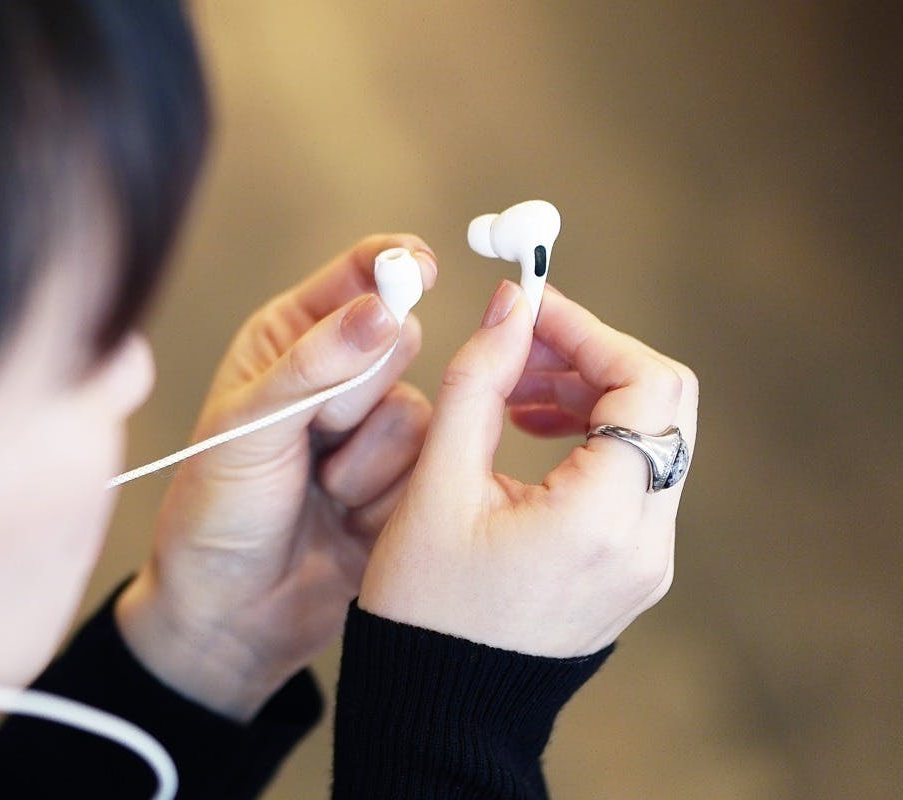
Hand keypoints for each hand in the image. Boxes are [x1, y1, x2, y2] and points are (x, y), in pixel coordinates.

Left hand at [117, 236, 436, 719]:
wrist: (234, 615)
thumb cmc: (216, 513)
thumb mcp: (246, 429)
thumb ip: (315, 367)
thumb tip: (384, 308)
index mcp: (288, 340)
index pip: (357, 276)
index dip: (392, 264)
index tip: (420, 268)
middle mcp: (336, 375)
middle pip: (402, 337)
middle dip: (361, 391)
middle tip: (315, 433)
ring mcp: (374, 430)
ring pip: (422, 408)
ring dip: (369, 458)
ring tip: (320, 490)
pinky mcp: (404, 482)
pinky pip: (434, 464)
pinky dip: (388, 494)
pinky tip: (346, 519)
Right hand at [359, 280, 698, 656]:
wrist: (441, 705)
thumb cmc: (425, 607)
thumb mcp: (436, 484)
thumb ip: (478, 381)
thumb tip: (512, 303)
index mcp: (600, 519)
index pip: (645, 384)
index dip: (589, 331)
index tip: (529, 309)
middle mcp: (646, 542)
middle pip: (663, 404)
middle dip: (592, 358)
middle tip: (519, 347)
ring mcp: (648, 561)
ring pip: (653, 439)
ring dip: (592, 396)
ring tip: (513, 393)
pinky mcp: (634, 570)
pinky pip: (637, 479)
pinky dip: (593, 440)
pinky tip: (530, 434)